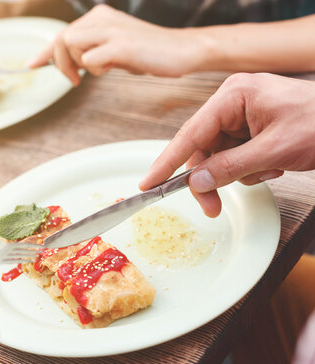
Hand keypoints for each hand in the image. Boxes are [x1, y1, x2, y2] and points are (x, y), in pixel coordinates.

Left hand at [27, 5, 206, 84]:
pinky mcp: (121, 45)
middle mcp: (103, 19)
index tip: (31, 64)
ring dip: (79, 65)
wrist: (181, 50)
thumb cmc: (147, 52)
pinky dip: (95, 69)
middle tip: (72, 80)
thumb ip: (90, 51)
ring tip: (101, 70)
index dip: (44, 52)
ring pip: (71, 46)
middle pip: (61, 39)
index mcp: (99, 17)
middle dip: (58, 63)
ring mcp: (112, 31)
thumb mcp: (113, 49)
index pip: (63, 33)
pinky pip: (90, 60)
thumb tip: (65, 64)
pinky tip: (111, 68)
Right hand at [139, 73, 314, 216]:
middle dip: (210, 178)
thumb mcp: (274, 150)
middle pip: (202, 148)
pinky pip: (234, 156)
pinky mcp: (252, 128)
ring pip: (218, 156)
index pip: (190, 133)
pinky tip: (272, 167)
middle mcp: (233, 103)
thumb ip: (230, 167)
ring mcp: (243, 115)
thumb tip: (195, 182)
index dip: (167, 162)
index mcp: (234, 96)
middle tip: (212, 207)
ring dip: (236, 173)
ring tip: (267, 172)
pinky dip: (249, 169)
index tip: (148, 184)